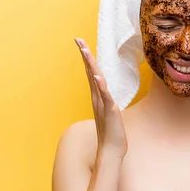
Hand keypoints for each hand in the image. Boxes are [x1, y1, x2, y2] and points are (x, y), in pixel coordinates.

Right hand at [75, 38, 127, 159]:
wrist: (111, 151)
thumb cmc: (111, 132)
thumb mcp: (109, 111)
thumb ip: (105, 100)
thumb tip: (104, 92)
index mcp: (97, 96)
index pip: (91, 72)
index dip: (86, 57)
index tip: (81, 43)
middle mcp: (97, 97)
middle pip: (90, 72)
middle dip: (85, 55)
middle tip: (78, 39)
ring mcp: (102, 103)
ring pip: (96, 80)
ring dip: (91, 65)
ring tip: (85, 51)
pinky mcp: (110, 111)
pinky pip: (105, 96)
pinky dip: (101, 86)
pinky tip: (98, 77)